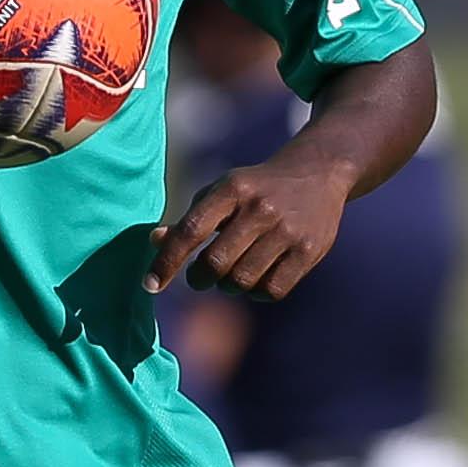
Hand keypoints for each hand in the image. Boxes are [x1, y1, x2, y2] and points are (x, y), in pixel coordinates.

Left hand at [144, 158, 350, 302]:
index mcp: (231, 189)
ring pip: (242, 280)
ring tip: (229, 275)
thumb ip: (190, 217)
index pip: (191, 230)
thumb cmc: (256, 187)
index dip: (167, 260)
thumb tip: (155, 241)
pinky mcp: (309, 250)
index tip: (150, 284)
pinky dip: (255, 293)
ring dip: (227, 286)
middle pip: (216, 262)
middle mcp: (259, 208)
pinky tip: (254, 279)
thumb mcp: (221, 191)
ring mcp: (287, 230)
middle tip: (199, 277)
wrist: (317, 173)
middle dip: (199, 278)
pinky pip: (272, 290)